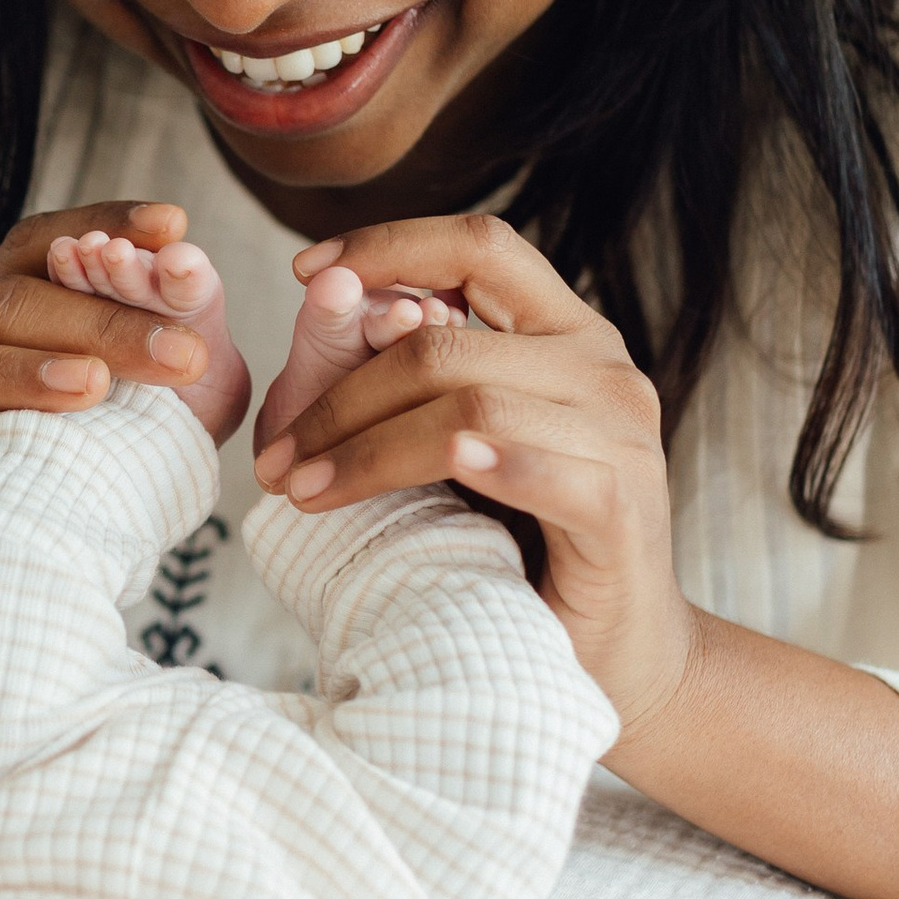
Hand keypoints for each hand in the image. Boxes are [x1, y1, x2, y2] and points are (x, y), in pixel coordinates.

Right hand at [0, 199, 215, 605]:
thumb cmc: (40, 491)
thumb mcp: (121, 425)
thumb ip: (169, 371)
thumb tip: (206, 305)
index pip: (40, 253)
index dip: (101, 226)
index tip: (174, 227)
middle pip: (2, 305)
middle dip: (99, 318)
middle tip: (185, 353)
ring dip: (6, 370)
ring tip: (90, 388)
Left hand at [250, 213, 696, 739]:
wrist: (619, 654)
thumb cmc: (526, 544)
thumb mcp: (465, 445)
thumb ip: (419, 383)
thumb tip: (321, 310)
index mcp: (565, 333)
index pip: (479, 246)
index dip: (387, 244)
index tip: (301, 273)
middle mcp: (601, 367)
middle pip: (444, 342)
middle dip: (339, 396)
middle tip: (276, 459)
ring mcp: (621, 436)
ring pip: (470, 407)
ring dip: (368, 449)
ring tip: (306, 489)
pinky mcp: (622, 507)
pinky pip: (545, 471)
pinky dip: (489, 467)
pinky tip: (443, 472)